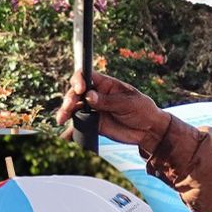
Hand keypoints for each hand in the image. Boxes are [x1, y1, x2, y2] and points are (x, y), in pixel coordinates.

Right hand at [55, 71, 170, 149]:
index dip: (79, 80)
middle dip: (70, 98)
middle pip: (75, 93)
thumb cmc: (142, 110)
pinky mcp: (92, 123)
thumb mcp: (128, 103)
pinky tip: (63, 135)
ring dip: (65, 112)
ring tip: (62, 119)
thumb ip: (108, 101)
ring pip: (73, 108)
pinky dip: (70, 129)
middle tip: (69, 107)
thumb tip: (89, 96)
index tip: (80, 89)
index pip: (86, 76)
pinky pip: (78, 125)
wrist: (149, 130)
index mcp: (105, 84)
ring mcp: (93, 109)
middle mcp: (95, 95)